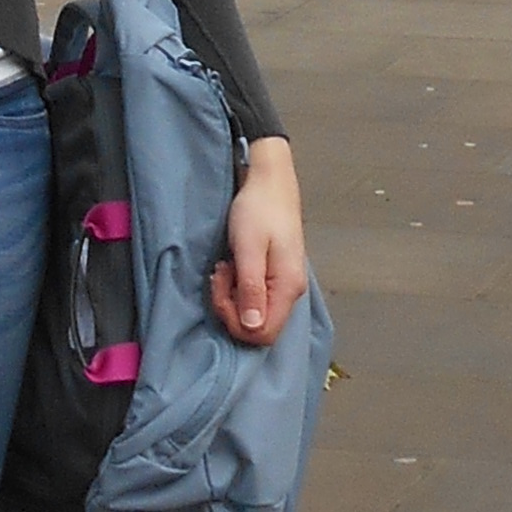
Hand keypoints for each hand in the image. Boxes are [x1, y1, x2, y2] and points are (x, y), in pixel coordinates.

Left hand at [211, 135, 311, 345]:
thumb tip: (252, 328)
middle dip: (231, 308)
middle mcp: (292, 290)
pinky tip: (231, 265)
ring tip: (224, 266)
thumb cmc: (258, 209)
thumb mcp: (248, 248)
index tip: (221, 290)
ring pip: (255, 311)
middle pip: (260, 326)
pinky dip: (238, 286)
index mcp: (288, 287)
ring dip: (232, 295)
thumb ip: (250, 289)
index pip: (264, 333)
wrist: (269, 178)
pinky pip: (256, 295)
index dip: (236, 323)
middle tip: (219, 275)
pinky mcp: (277, 273)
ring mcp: (285, 282)